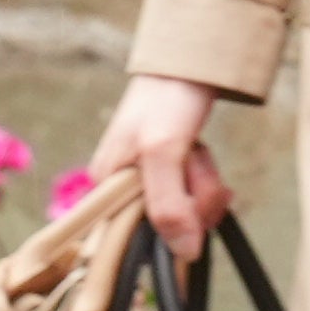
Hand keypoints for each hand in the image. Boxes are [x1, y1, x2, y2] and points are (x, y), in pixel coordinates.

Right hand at [88, 74, 229, 263]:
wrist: (194, 57)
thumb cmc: (168, 98)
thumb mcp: (164, 151)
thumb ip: (169, 205)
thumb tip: (184, 253)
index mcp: (104, 189)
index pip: (131, 242)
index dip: (165, 236)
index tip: (190, 218)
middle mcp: (121, 189)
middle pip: (166, 225)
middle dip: (193, 198)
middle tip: (195, 163)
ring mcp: (147, 180)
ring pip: (185, 208)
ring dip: (203, 182)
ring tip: (197, 150)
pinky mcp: (170, 170)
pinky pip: (193, 191)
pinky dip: (205, 175)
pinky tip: (201, 153)